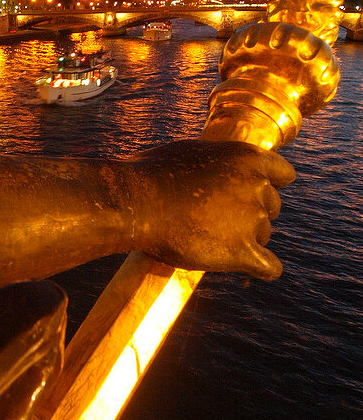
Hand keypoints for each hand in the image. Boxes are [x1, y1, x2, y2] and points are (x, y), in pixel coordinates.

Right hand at [130, 140, 295, 279]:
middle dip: (249, 213)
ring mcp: (253, 219)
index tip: (249, 195)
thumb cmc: (152, 174)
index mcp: (248, 157)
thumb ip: (217, 162)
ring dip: (244, 239)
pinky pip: (269, 267)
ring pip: (264, 236)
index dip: (266, 185)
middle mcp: (258, 186)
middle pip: (271, 207)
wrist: (135, 202)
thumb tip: (218, 170)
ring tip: (207, 238)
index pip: (283, 174)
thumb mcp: (191, 152)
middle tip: (215, 219)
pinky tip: (249, 267)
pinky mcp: (242, 251)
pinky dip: (261, 268)